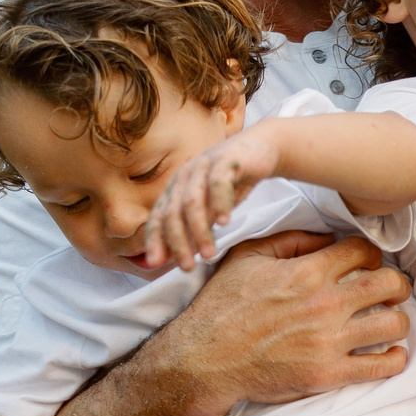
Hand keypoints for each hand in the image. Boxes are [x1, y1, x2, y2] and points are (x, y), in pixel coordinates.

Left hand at [142, 128, 284, 270]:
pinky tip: (225, 222)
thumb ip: (193, 230)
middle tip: (187, 267)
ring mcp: (203, 166)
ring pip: (193, 201)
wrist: (261, 149)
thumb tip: (175, 259)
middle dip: (178, 242)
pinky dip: (220, 203)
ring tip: (209, 254)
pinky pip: (219, 183)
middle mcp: (184, 177)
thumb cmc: (232, 182)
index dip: (155, 240)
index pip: (158, 217)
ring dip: (199, 230)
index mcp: (175, 188)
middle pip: (173, 213)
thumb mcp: (210, 209)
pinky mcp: (225, 160)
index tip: (154, 264)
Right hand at [183, 231, 414, 402]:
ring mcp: (329, 341)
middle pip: (390, 284)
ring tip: (390, 321)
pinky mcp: (329, 374)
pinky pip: (381, 367)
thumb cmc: (222, 306)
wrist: (205, 360)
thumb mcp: (247, 258)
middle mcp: (325, 304)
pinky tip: (393, 354)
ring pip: (394, 324)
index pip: (363, 251)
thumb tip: (327, 237)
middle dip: (396, 284)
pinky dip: (395, 360)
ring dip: (399, 320)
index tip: (367, 263)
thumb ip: (290, 240)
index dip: (371, 254)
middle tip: (391, 290)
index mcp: (308, 272)